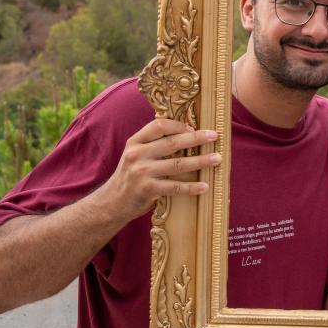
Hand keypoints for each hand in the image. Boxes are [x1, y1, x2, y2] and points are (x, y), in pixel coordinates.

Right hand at [96, 119, 218, 223]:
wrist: (112, 202)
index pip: (158, 126)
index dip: (178, 125)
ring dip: (200, 161)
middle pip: (172, 143)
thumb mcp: (136, 155)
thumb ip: (153, 145)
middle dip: (196, 138)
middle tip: (214, 136)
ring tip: (216, 159)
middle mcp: (137, 155)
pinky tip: (205, 186)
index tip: (194, 128)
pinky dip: (191, 187)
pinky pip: (175, 187)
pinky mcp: (147, 190)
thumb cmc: (131, 176)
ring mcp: (141, 172)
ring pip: (177, 164)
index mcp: (135, 142)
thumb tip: (187, 133)